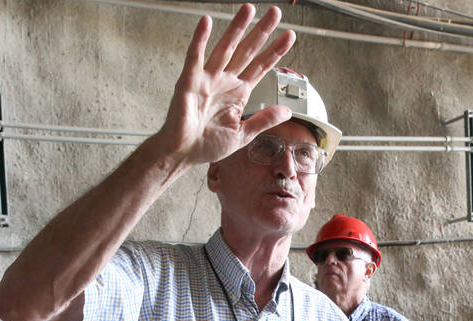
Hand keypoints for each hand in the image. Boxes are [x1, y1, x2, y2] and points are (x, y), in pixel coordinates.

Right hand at [155, 4, 295, 167]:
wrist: (183, 154)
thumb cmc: (207, 145)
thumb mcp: (243, 134)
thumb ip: (264, 120)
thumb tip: (286, 111)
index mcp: (238, 93)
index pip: (261, 67)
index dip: (275, 51)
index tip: (289, 36)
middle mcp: (225, 81)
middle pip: (247, 51)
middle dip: (261, 32)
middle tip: (275, 13)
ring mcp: (207, 79)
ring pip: (226, 48)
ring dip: (237, 28)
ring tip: (249, 10)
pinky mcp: (189, 81)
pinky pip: (195, 56)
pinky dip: (200, 39)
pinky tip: (207, 22)